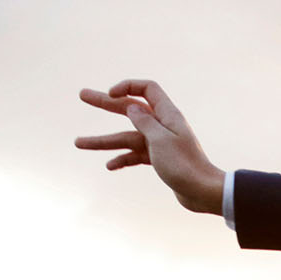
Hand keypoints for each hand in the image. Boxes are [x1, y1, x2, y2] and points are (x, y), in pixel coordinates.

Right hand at [76, 78, 229, 214]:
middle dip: (106, 103)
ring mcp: (159, 143)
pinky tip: (109, 166)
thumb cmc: (184, 165)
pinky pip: (135, 155)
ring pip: (126, 137)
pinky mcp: (158, 159)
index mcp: (167, 115)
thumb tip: (131, 105)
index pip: (147, 89)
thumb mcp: (160, 140)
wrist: (202, 192)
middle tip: (82, 94)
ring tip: (78, 143)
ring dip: (103, 141)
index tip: (110, 93)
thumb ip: (144, 121)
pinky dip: (122, 159)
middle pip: (130, 109)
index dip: (127, 86)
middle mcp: (162, 126)